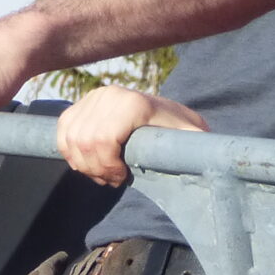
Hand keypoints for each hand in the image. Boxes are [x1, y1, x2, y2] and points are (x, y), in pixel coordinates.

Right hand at [54, 87, 207, 187]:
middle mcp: (110, 95)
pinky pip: (62, 132)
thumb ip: (199, 149)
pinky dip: (70, 153)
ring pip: (71, 140)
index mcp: (133, 104)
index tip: (122, 178)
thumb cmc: (180, 133)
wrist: (167, 115)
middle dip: (96, 170)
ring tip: (104, 172)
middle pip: (84, 144)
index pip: (103, 140)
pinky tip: (89, 161)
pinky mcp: (80, 104)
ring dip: (83, 164)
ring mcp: (92, 97)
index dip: (108, 167)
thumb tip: (212, 162)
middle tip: (114, 179)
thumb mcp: (192, 140)